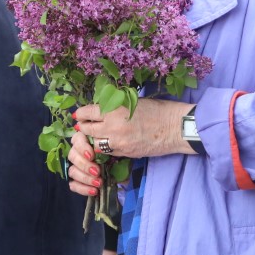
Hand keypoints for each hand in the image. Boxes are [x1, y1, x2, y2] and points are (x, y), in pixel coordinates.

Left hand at [73, 98, 195, 160]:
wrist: (175, 128)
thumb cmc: (157, 110)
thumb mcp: (133, 101)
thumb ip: (115, 106)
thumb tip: (100, 108)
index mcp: (114, 110)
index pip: (88, 113)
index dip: (81, 113)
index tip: (79, 114)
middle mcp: (113, 127)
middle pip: (87, 130)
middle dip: (83, 127)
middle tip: (83, 125)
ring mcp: (119, 142)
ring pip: (95, 144)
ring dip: (93, 139)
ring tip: (95, 135)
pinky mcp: (125, 153)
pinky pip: (108, 152)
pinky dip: (105, 147)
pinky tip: (108, 142)